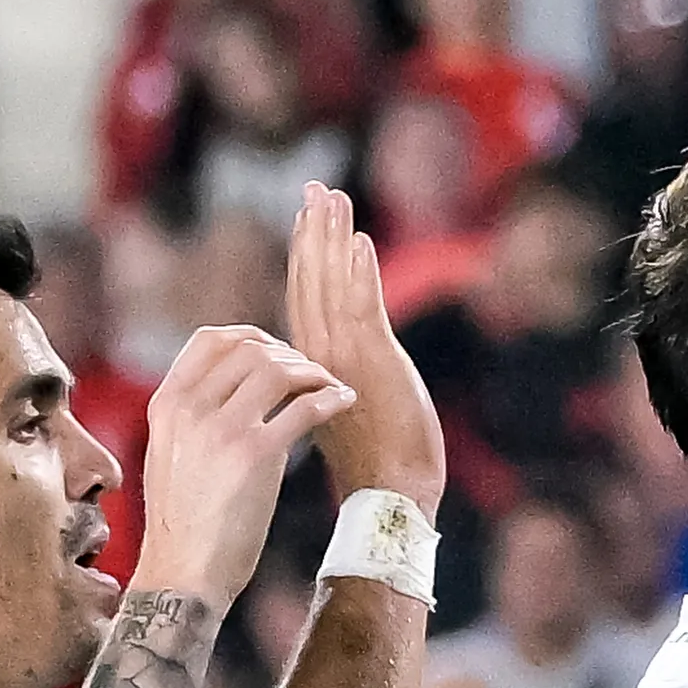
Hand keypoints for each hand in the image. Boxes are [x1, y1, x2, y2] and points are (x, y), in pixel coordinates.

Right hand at [136, 325, 358, 610]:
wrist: (182, 572)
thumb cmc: (184, 523)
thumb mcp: (172, 456)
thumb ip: (195, 419)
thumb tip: (235, 396)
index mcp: (167, 404)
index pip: (210, 340)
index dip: (251, 336)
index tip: (278, 351)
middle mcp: (190, 409)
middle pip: (250, 349)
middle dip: (290, 355)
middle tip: (313, 374)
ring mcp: (221, 430)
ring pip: (277, 369)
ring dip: (312, 372)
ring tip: (331, 387)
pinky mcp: (254, 456)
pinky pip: (303, 408)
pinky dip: (331, 397)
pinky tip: (345, 402)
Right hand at [280, 181, 442, 504]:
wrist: (385, 498)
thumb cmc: (370, 469)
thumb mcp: (343, 417)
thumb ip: (334, 385)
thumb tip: (337, 377)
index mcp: (309, 367)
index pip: (303, 299)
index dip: (305, 256)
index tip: (306, 219)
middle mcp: (317, 356)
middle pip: (311, 281)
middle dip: (314, 232)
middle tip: (316, 189)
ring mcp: (342, 357)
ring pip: (332, 285)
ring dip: (333, 237)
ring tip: (334, 197)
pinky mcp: (372, 362)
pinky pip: (363, 305)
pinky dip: (360, 272)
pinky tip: (360, 241)